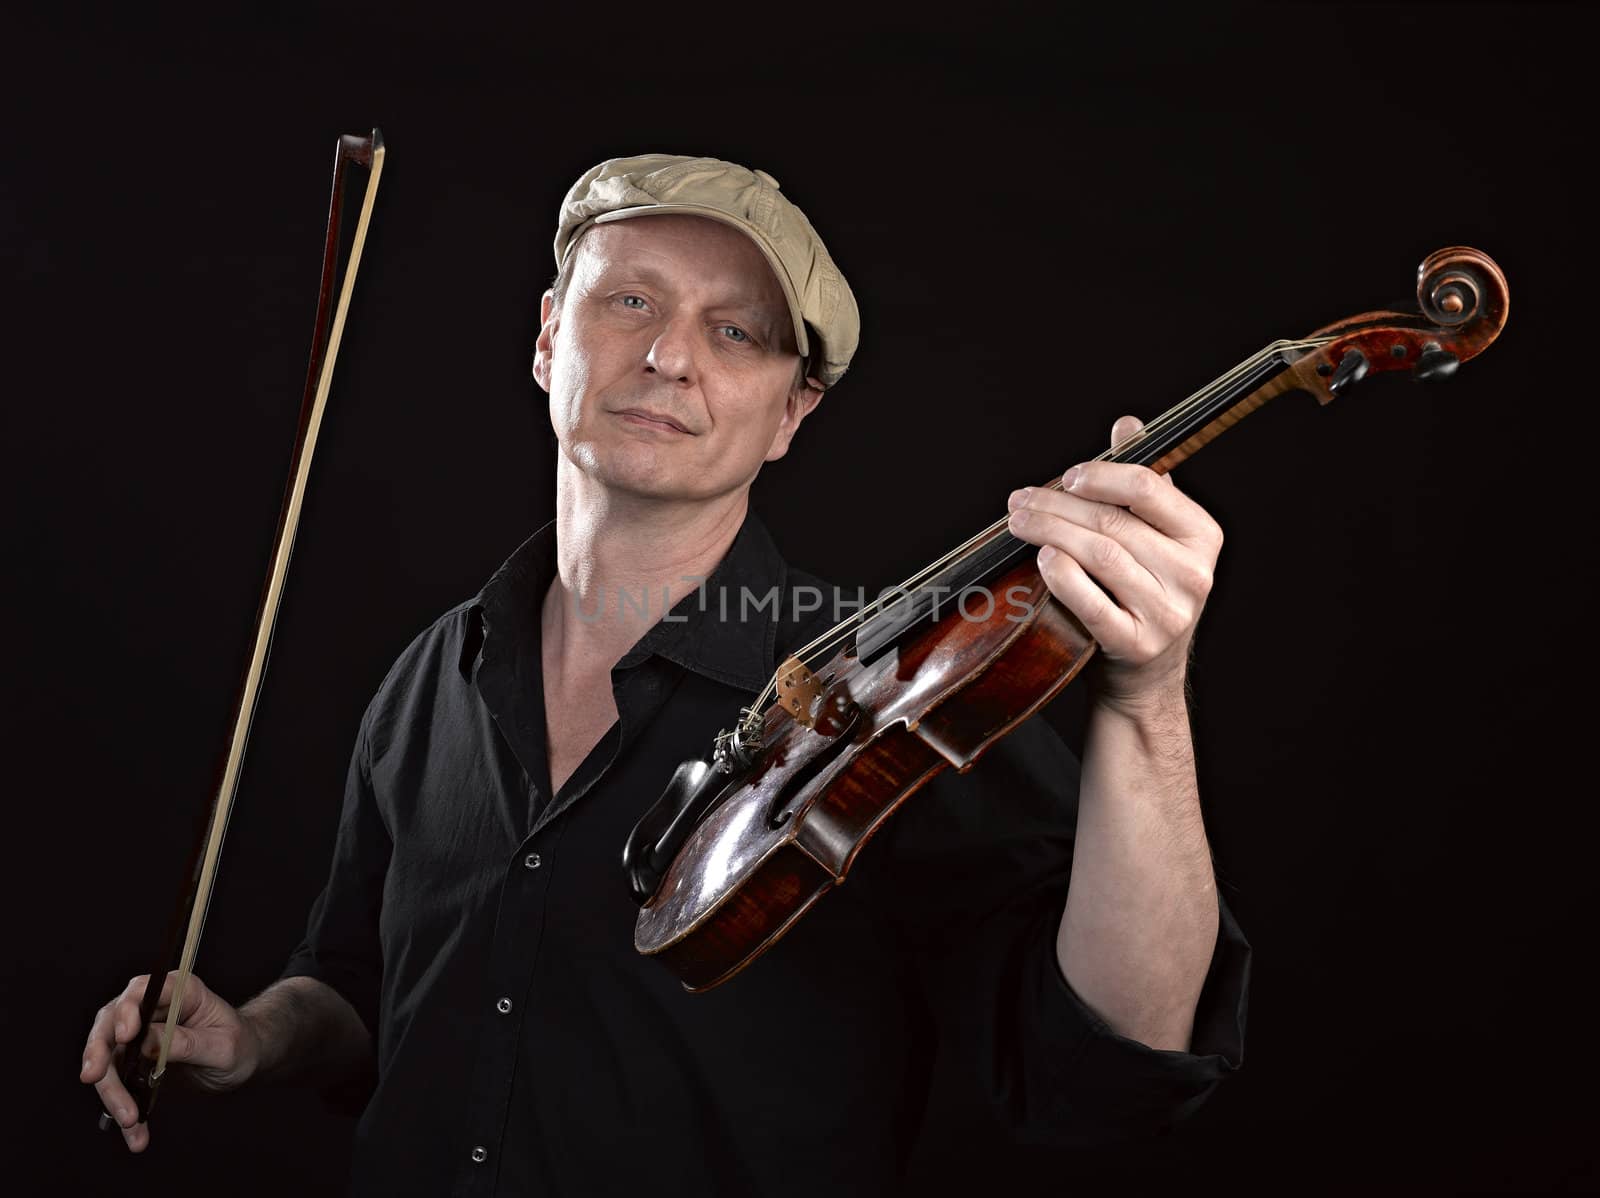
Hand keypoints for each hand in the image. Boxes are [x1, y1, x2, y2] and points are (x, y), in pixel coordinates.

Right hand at [80, 971, 260, 1151]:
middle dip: (99, 1052)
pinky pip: (118, 1084)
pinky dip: (122, 1109)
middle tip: (94, 1078)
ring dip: (111, 1091)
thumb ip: (187, 1042)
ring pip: (108, 1058)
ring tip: (130, 1120)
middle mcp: (152, 1008)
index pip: (143, 990)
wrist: (241, 1062)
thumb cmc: (239, 1044)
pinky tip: (136, 1134)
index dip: (128, 1010)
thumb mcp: (223, 1046)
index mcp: (180, 991)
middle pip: (112, 1024)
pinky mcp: (132, 1062)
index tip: (125, 1035)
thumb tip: (146, 1042)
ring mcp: (138, 1035)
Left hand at [1006, 415, 1222, 709]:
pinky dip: (1063, 576)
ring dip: (1050, 533)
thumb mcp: (1154, 536)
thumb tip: (1128, 424)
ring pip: (1100, 555)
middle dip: (1056, 506)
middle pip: (1114, 521)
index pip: (1147, 487)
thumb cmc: (1142, 592)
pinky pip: (1093, 602)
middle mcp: (1193, 573)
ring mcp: (1168, 612)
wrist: (1145, 674)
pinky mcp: (1137, 644)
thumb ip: (1142, 483)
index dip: (1099, 475)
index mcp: (1202, 536)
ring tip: (1018, 524)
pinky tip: (1042, 559)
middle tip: (1018, 502)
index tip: (1064, 478)